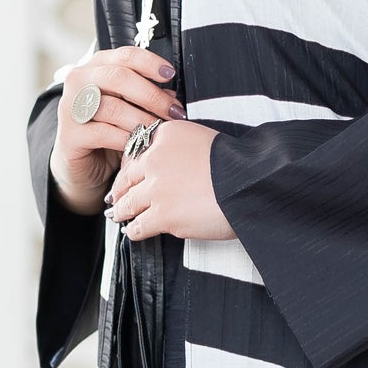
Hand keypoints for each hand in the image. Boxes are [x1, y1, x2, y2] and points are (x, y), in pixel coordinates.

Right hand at [50, 49, 183, 212]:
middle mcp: (79, 82)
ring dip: (142, 119)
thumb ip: (146, 98)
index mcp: (95, 68)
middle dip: (152, 95)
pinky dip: (126, 139)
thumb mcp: (129, 109)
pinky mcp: (69, 134)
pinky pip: (104, 133)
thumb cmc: (108, 132)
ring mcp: (70, 107)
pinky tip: (139, 144)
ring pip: (112, 107)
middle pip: (119, 77)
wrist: (82, 165)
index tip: (170, 74)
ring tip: (159, 130)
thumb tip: (172, 95)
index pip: (124, 55)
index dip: (150, 62)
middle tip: (173, 111)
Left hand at [107, 119, 235, 241]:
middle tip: (116, 199)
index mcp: (166, 135)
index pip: (136, 152)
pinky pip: (137, 227)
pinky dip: (134, 231)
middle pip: (127, 177)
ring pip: (127, 203)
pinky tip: (134, 232)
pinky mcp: (162, 215)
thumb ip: (181, 148)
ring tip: (120, 217)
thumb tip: (170, 166)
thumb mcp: (204, 139)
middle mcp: (156, 158)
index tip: (128, 177)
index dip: (131, 169)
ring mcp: (156, 188)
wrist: (251, 185)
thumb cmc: (238, 165)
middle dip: (121, 191)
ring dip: (122, 212)